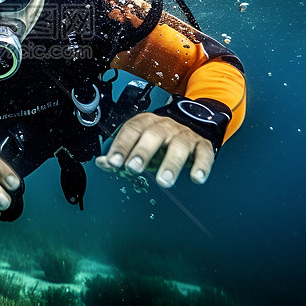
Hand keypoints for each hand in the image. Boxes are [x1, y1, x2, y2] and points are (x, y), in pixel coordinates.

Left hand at [95, 113, 213, 187]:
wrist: (191, 125)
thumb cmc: (158, 141)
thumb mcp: (138, 144)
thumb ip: (121, 154)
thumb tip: (101, 163)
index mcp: (146, 123)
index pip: (132, 130)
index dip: (122, 145)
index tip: (114, 162)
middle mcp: (165, 126)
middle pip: (153, 135)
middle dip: (142, 151)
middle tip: (134, 168)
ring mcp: (184, 134)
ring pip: (179, 145)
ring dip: (171, 163)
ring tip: (164, 182)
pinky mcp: (202, 145)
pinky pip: (204, 153)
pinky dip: (201, 165)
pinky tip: (196, 178)